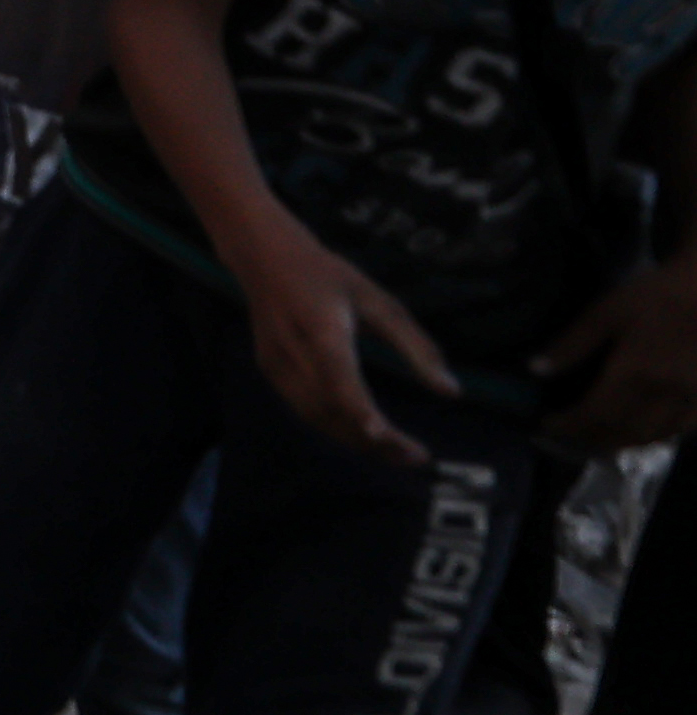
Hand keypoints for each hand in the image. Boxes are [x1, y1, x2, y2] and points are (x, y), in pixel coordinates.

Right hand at [236, 224, 457, 466]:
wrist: (263, 257)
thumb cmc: (328, 275)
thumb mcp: (379, 301)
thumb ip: (416, 347)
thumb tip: (451, 392)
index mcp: (322, 329)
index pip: (338, 377)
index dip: (358, 408)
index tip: (383, 434)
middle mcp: (293, 353)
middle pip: (331, 410)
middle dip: (373, 441)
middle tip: (416, 457)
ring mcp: (276, 366)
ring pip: (317, 418)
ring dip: (357, 442)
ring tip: (397, 453)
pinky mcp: (270, 373)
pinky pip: (306, 411)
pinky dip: (337, 428)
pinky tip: (364, 433)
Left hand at [538, 247, 696, 453]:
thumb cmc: (656, 295)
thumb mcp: (607, 311)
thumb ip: (572, 344)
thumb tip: (535, 369)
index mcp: (635, 373)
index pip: (595, 414)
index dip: (570, 425)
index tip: (548, 424)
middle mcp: (664, 394)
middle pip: (623, 432)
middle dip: (592, 438)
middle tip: (570, 434)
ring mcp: (691, 400)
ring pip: (652, 436)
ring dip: (622, 443)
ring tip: (598, 437)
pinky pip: (679, 430)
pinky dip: (654, 437)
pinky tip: (640, 431)